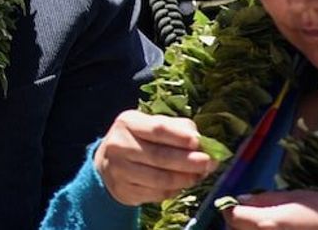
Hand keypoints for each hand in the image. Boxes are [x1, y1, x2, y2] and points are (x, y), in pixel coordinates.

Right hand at [93, 110, 218, 205]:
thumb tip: (202, 143)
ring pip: (160, 178)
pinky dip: (173, 190)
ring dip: (185, 179)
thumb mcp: (151, 125)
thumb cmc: (138, 140)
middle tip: (208, 163)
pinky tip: (181, 185)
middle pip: (160, 156)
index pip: (158, 129)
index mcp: (128, 122)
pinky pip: (156, 193)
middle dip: (189, 161)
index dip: (180, 137)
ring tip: (198, 176)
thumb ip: (177, 128)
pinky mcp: (124, 190)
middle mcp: (119, 145)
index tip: (199, 143)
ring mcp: (119, 169)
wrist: (108, 163)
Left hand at [223, 191, 317, 229]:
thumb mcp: (295, 197)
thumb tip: (241, 199)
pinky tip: (279, 229)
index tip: (237, 204)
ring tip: (270, 223)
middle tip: (252, 215)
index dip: (231, 208)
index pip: (231, 216)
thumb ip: (265, 199)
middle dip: (239, 222)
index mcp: (267, 223)